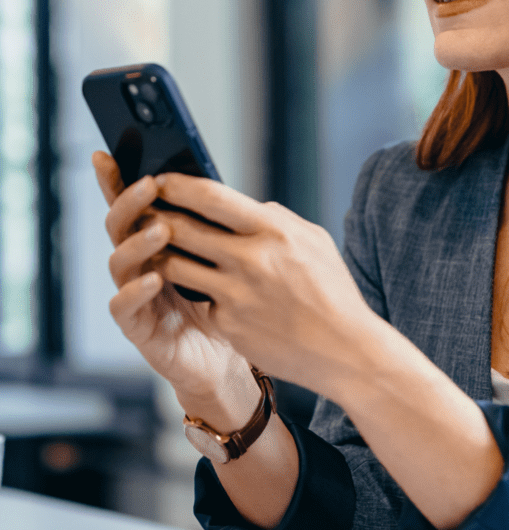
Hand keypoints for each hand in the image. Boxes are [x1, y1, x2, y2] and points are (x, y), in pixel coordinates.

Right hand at [94, 151, 253, 403]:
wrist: (231, 364)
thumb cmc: (230, 307)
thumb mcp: (228, 261)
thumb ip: (218, 230)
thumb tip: (224, 189)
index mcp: (160, 245)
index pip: (137, 207)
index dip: (118, 181)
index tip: (108, 152)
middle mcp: (141, 266)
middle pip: (121, 226)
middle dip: (129, 203)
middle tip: (150, 185)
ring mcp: (136, 297)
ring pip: (119, 262)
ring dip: (137, 243)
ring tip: (160, 228)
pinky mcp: (139, 329)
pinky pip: (124, 307)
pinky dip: (135, 291)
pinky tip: (154, 278)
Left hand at [140, 170, 373, 395]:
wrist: (345, 350)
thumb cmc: (332, 291)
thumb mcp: (314, 241)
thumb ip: (276, 219)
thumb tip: (243, 205)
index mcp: (274, 231)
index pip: (210, 197)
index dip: (177, 185)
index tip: (159, 179)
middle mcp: (251, 260)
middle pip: (181, 228)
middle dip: (155, 217)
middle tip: (142, 211)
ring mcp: (236, 295)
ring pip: (175, 266)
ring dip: (160, 254)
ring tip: (154, 247)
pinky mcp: (228, 325)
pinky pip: (197, 300)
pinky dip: (192, 291)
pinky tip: (189, 288)